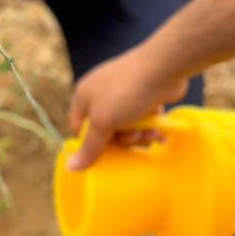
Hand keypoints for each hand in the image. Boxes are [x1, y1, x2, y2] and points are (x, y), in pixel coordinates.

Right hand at [65, 46, 190, 170]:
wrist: (164, 68)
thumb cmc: (127, 91)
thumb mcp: (103, 121)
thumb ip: (90, 146)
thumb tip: (71, 167)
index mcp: (84, 96)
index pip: (79, 129)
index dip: (91, 144)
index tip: (106, 153)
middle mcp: (101, 95)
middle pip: (106, 133)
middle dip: (122, 140)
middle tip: (135, 138)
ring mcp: (123, 96)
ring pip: (126, 129)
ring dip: (139, 136)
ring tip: (151, 133)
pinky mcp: (143, 98)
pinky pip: (142, 122)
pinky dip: (150, 128)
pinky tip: (159, 131)